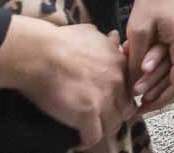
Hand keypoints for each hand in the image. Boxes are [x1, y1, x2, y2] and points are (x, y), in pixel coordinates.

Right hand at [15, 19, 134, 147]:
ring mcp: (104, 99)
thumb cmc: (60, 41)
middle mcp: (117, 82)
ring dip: (103, 129)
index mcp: (119, 63)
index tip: (113, 102)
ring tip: (91, 131)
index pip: (132, 87)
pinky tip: (79, 141)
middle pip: (126, 109)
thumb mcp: (91, 33)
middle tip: (103, 119)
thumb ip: (105, 40)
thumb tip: (111, 37)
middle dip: (116, 115)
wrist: (41, 53)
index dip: (123, 97)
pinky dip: (86, 141)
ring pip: (113, 124)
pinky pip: (94, 136)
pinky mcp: (87, 114)